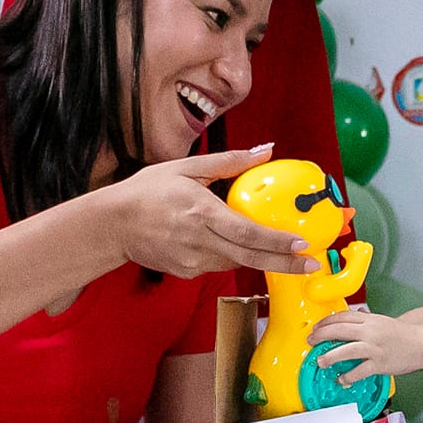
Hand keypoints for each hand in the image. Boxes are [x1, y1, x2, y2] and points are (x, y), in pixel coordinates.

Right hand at [104, 145, 317, 277]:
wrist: (111, 224)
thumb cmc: (146, 192)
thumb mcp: (185, 168)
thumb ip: (229, 162)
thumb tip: (266, 151)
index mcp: (200, 213)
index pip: (247, 233)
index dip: (277, 242)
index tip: (301, 244)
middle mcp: (198, 241)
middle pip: (249, 257)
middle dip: (284, 264)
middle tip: (311, 265)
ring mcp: (191, 261)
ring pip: (235, 261)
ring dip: (259, 258)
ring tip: (282, 253)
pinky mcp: (186, 272)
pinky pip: (216, 264)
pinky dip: (228, 254)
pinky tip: (224, 243)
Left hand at [308, 309, 422, 380]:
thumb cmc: (405, 335)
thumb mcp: (384, 321)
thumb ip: (369, 319)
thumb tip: (357, 313)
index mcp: (370, 319)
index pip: (342, 317)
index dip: (326, 322)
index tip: (317, 328)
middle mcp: (370, 331)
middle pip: (339, 330)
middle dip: (320, 336)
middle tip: (311, 341)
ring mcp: (374, 348)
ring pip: (345, 350)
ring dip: (329, 357)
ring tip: (320, 361)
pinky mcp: (380, 363)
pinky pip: (359, 371)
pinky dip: (348, 376)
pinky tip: (342, 379)